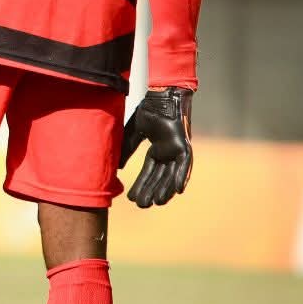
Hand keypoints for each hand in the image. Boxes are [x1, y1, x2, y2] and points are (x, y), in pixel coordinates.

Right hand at [120, 86, 193, 207]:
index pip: (148, 172)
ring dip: (166, 189)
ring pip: (172, 174)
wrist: (161, 97)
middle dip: (151, 191)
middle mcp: (168, 153)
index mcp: (157, 150)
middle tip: (143, 206)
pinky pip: (184, 165)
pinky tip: (178, 190)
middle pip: (159, 177)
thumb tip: (118, 166)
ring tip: (157, 203)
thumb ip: (126, 149)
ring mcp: (177, 150)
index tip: (132, 198)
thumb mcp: (133, 133)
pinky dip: (181, 177)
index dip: (140, 185)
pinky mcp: (184, 146)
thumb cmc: (149, 111)